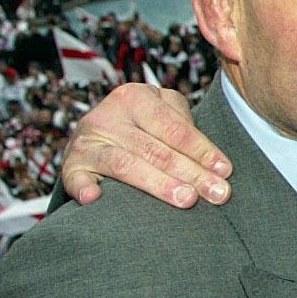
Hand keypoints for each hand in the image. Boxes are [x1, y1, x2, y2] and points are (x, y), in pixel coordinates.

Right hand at [59, 83, 231, 207]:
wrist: (93, 139)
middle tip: (217, 194)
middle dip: (191, 173)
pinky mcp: (71, 165)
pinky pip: (77, 179)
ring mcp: (86, 141)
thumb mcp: (162, 118)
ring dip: (158, 184)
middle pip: (155, 148)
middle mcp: (108, 115)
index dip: (202, 149)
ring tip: (186, 199)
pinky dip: (85, 188)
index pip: (174, 127)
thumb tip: (221, 168)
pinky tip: (96, 200)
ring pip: (125, 164)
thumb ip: (187, 131)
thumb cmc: (142, 131)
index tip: (225, 171)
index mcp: (136, 97)